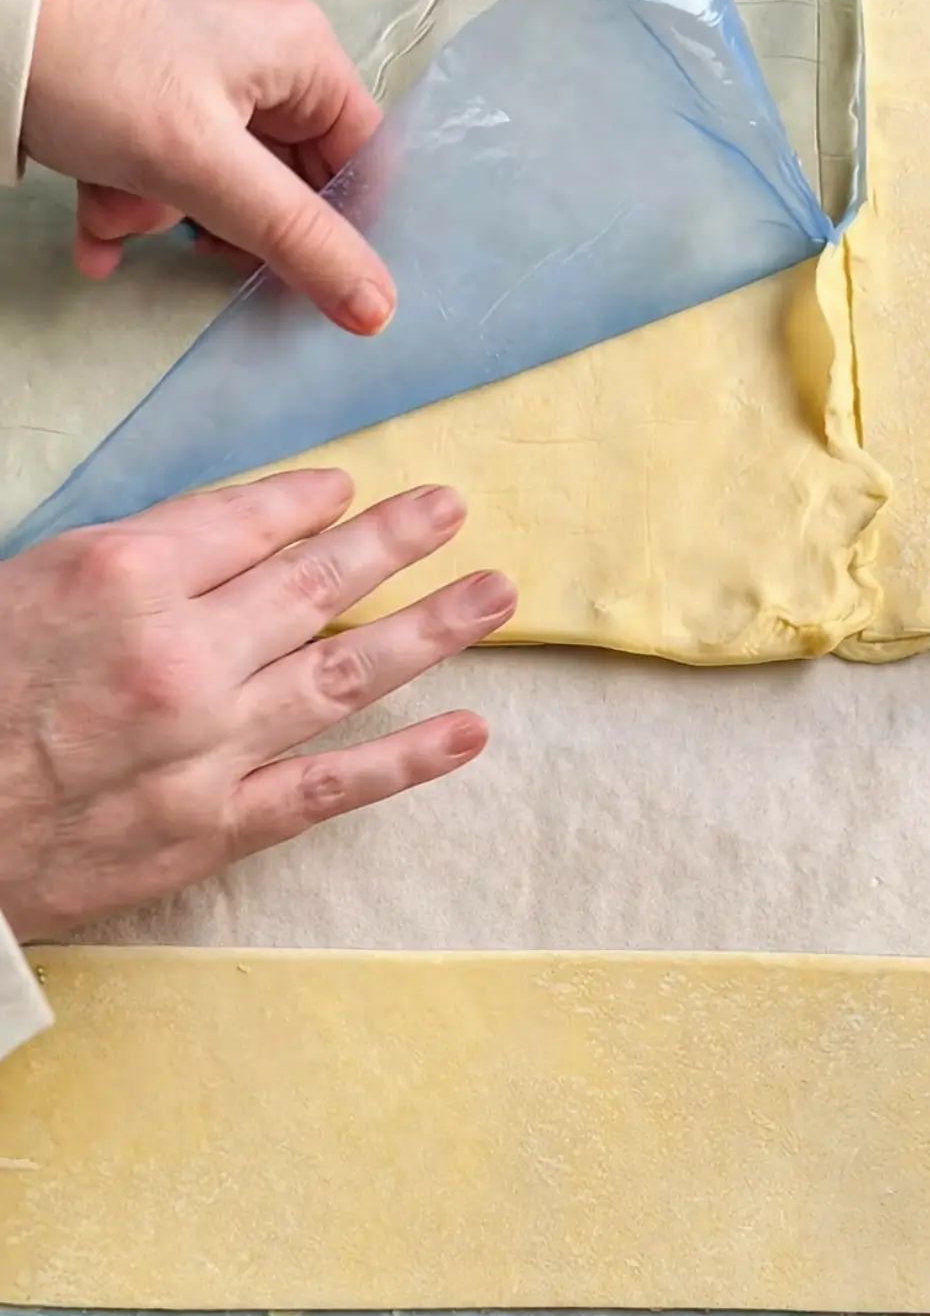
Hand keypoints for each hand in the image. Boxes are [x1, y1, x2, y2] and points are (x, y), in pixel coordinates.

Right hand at [0, 474, 515, 941]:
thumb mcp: (21, 584)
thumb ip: (122, 558)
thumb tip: (220, 533)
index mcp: (119, 577)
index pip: (247, 520)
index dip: (310, 499)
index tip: (350, 488)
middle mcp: (182, 655)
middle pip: (315, 583)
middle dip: (394, 540)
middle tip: (453, 508)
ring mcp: (210, 746)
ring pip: (347, 674)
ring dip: (431, 630)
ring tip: (496, 593)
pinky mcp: (218, 827)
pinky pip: (332, 787)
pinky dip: (406, 761)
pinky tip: (469, 733)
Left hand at [21, 0, 394, 332]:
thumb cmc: (86, 62)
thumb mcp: (206, 167)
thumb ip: (299, 243)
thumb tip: (376, 307)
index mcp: (298, 56)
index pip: (362, 164)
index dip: (342, 232)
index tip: (312, 284)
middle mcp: (260, 62)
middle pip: (287, 187)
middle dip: (226, 226)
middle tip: (195, 241)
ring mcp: (202, 82)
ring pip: (219, 191)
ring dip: (161, 218)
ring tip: (116, 206)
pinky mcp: (151, 103)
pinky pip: (167, 179)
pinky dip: (129, 206)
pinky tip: (95, 225)